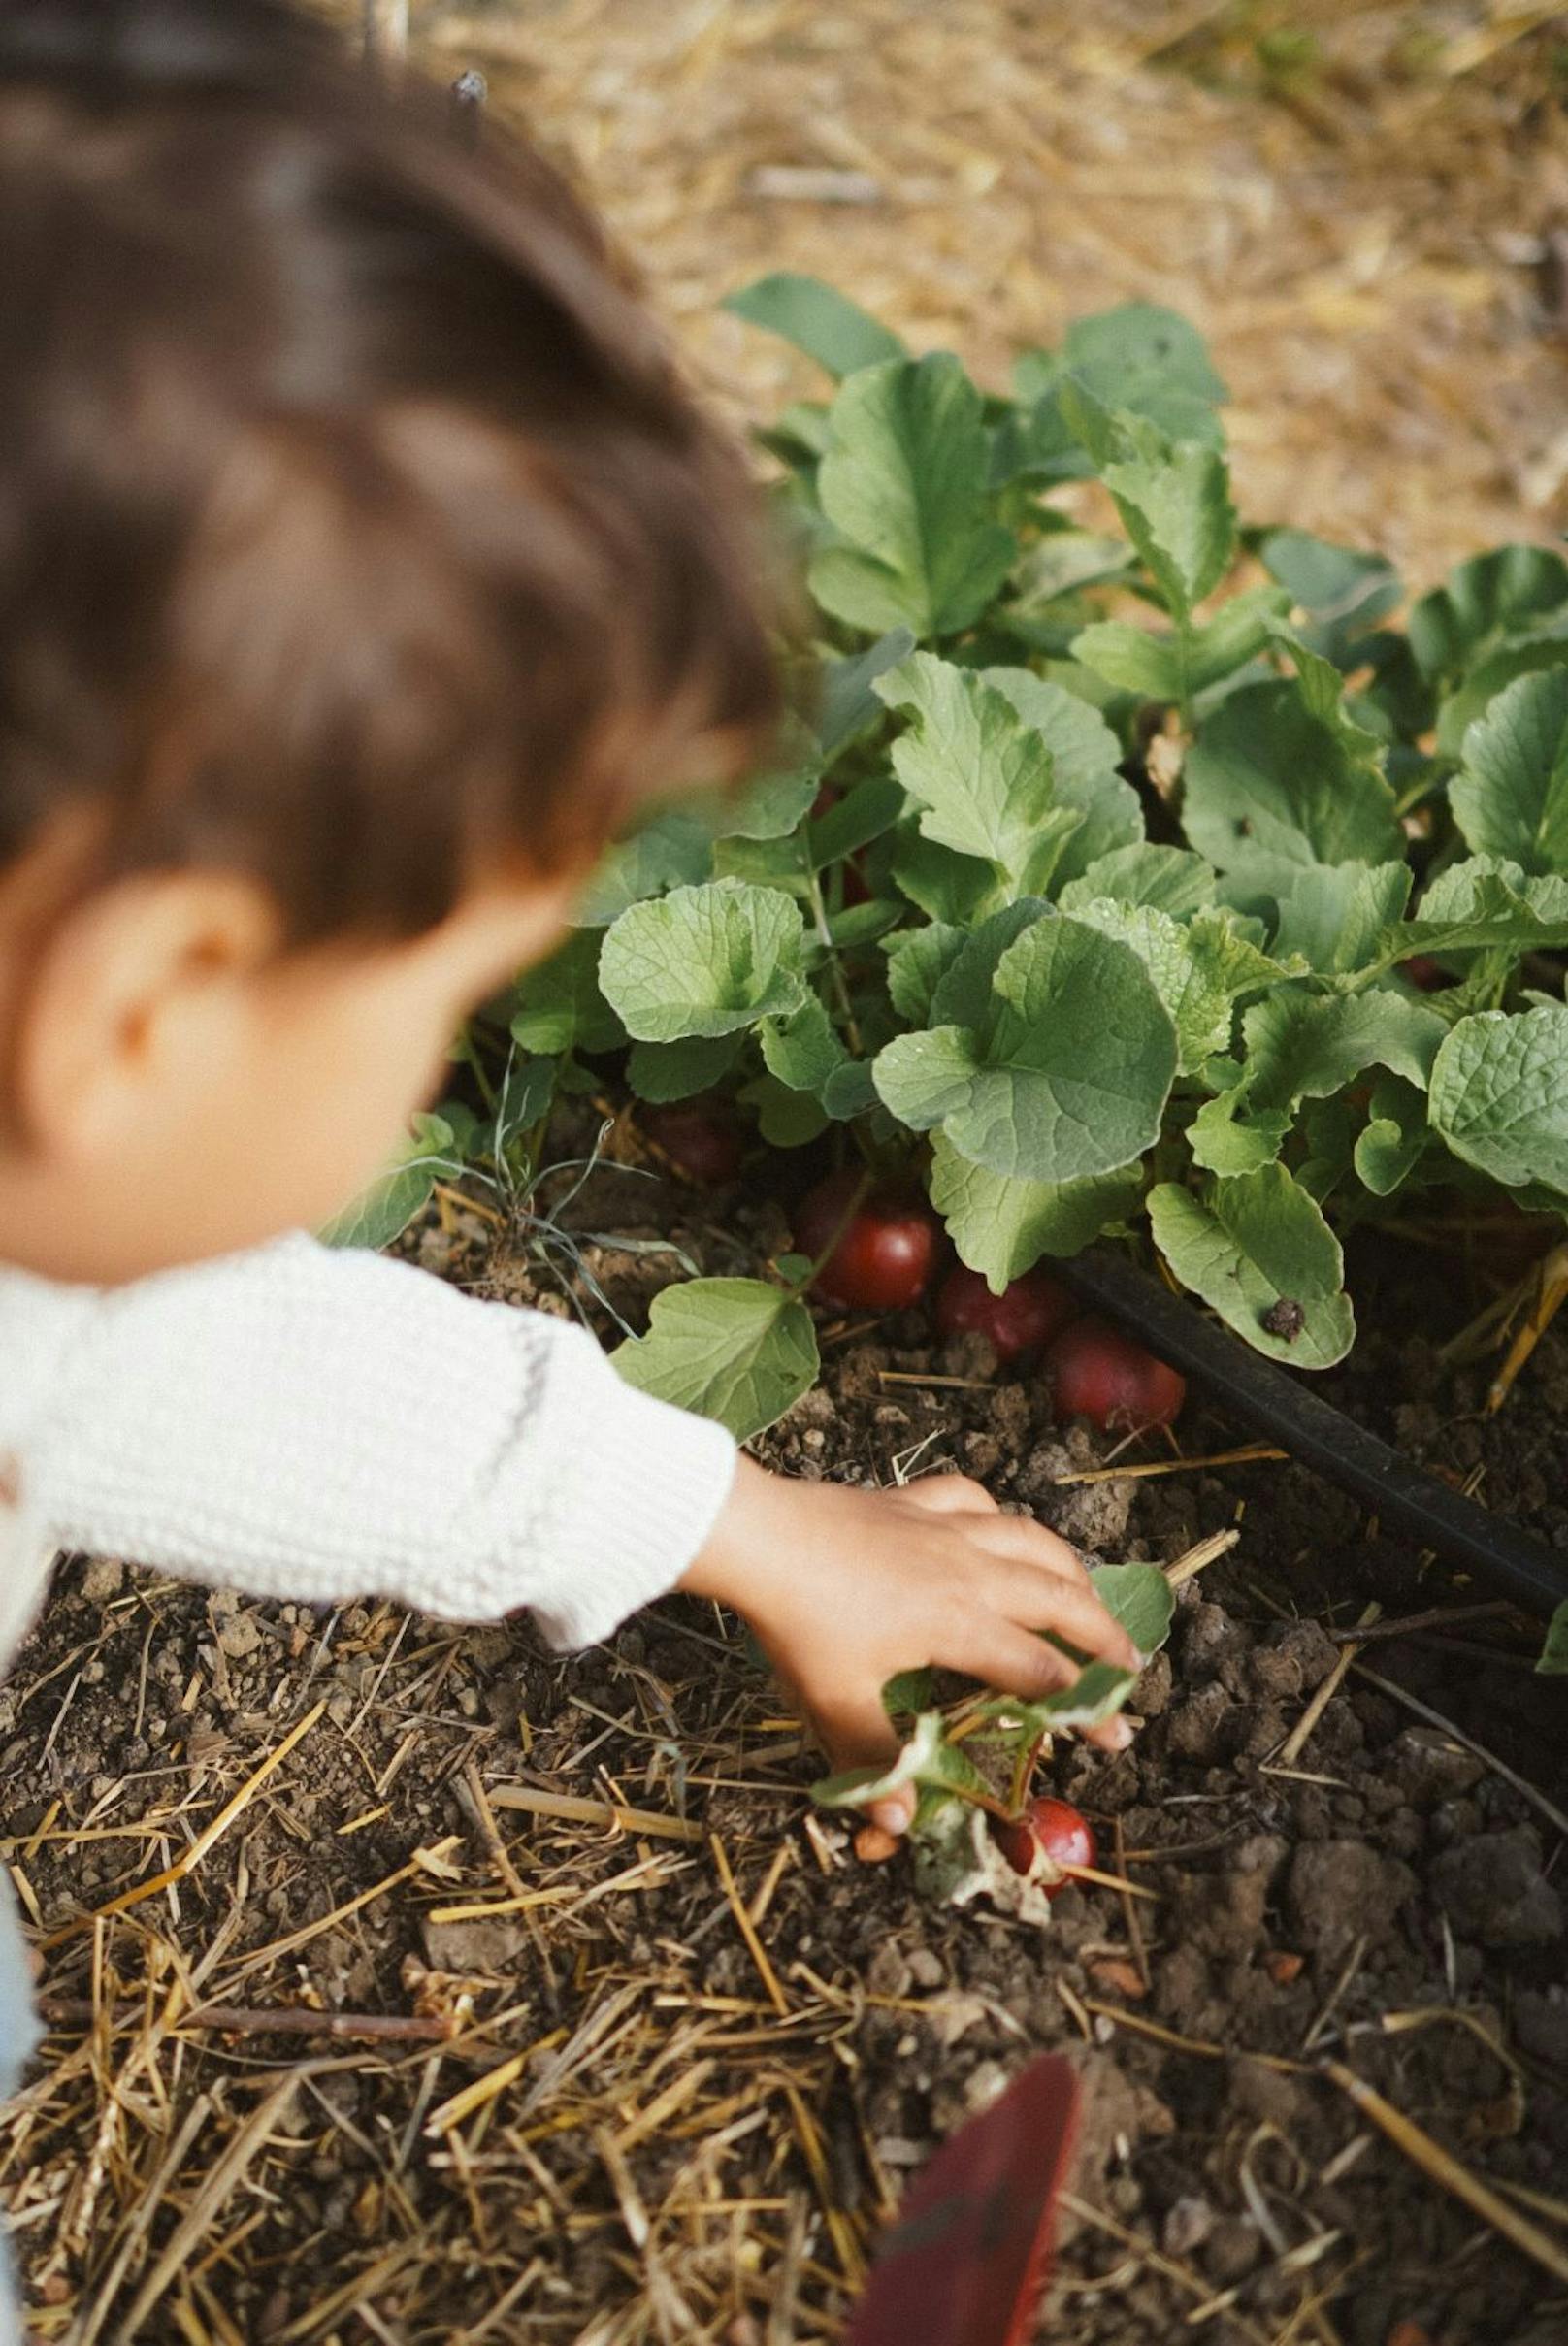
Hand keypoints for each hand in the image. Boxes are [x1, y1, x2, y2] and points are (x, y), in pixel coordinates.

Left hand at [680, 1459, 1141, 1834]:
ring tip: (1090, 1591)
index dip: (1082, 1707)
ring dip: (1070, 1569)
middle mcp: (970, 1571)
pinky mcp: (915, 1501)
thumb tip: (900, 1822)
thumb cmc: (800, 1623)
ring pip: (1031, 1540)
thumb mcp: (835, 1703)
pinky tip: (1000, 1525)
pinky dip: (998, 1515)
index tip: (1113, 1736)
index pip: (1041, 1672)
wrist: (762, 1537)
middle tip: (1131, 1662)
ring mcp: (946, 1528)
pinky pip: (973, 1500)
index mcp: (961, 1625)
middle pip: (1058, 1599)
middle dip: (1103, 1634)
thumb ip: (875, 1762)